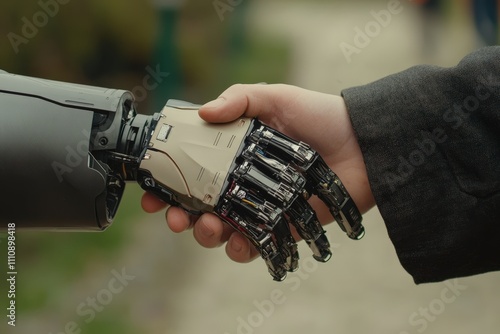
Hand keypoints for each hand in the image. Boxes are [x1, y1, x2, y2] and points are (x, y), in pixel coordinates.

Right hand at [142, 83, 374, 262]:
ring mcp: (259, 205)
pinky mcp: (280, 226)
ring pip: (219, 230)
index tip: (152, 192)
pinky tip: (238, 241)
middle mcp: (241, 181)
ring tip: (208, 226)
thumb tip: (201, 113)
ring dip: (204, 235)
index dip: (167, 182)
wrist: (363, 144)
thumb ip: (239, 99)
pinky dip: (240, 249)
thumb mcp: (275, 96)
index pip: (190, 169)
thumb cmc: (319, 116)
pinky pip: (253, 245)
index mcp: (232, 152)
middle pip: (197, 206)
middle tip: (174, 217)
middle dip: (178, 216)